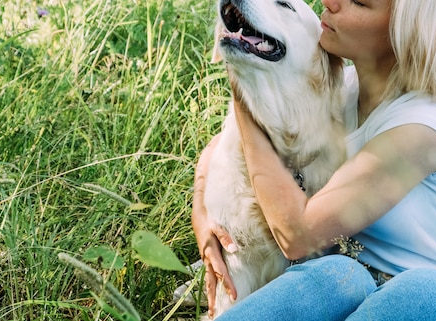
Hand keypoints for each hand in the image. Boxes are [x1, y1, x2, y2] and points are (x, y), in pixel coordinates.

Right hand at [192, 133, 237, 316]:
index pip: (211, 226)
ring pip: (208, 267)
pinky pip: (212, 270)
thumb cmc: (213, 167)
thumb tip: (226, 133)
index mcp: (203, 211)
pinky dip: (213, 288)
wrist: (206, 173)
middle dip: (219, 273)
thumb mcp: (212, 157)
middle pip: (209, 254)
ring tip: (218, 309)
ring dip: (215, 286)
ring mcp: (205, 240)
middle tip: (231, 290)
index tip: (233, 246)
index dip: (221, 237)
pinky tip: (215, 307)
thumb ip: (217, 150)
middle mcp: (202, 229)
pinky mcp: (211, 248)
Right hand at [199, 224, 237, 316]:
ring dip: (210, 296)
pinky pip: (208, 276)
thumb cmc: (210, 221)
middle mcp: (207, 259)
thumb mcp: (217, 226)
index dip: (227, 284)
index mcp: (210, 252)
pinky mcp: (206, 260)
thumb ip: (225, 237)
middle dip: (213, 298)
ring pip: (208, 281)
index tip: (234, 296)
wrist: (198, 217)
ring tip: (212, 311)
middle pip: (210, 282)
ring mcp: (205, 260)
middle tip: (216, 313)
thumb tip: (234, 249)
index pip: (220, 272)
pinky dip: (211, 287)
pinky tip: (214, 295)